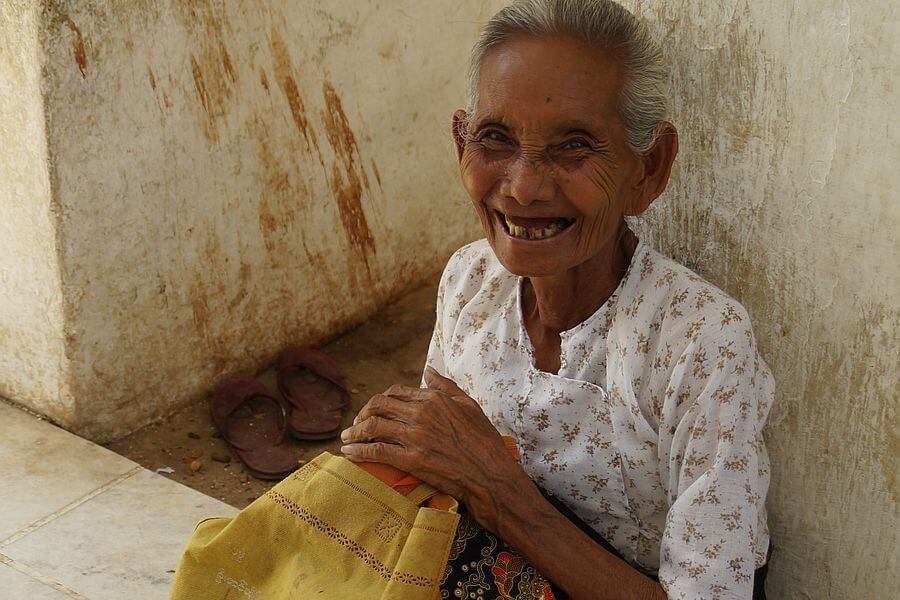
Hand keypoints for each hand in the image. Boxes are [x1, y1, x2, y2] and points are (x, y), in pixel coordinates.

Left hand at [340, 367, 525, 527]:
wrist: (490, 475)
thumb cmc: (484, 441)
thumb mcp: (469, 405)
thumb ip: (446, 386)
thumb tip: (429, 370)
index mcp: (434, 399)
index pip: (396, 392)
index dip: (381, 400)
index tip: (374, 410)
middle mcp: (421, 413)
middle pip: (378, 406)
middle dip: (362, 414)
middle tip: (356, 424)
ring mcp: (415, 436)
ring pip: (373, 426)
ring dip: (354, 432)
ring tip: (347, 439)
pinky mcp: (411, 459)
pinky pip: (376, 450)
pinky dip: (358, 450)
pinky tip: (350, 453)